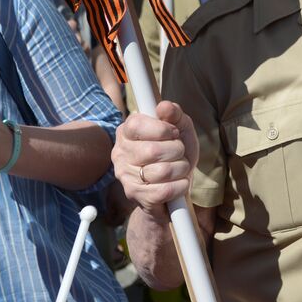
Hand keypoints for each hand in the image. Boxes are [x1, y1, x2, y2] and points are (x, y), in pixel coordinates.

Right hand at [113, 100, 197, 217]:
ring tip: (179, 169)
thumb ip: (174, 114)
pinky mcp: (135, 196)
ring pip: (162, 171)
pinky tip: (177, 184)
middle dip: (177, 151)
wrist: (176, 187)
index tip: (174, 133)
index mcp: (127, 131)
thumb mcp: (180, 128)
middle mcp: (120, 153)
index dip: (163, 129)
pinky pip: (165, 190)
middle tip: (178, 154)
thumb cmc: (175, 153)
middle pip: (153, 150)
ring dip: (181, 169)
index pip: (138, 125)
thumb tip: (163, 106)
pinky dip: (180, 186)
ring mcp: (125, 176)